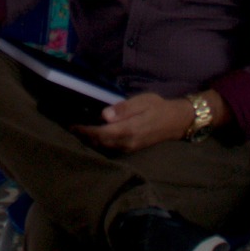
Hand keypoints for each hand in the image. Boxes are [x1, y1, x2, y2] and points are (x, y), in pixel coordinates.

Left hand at [73, 93, 193, 153]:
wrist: (177, 121)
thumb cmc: (158, 107)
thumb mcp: (143, 101)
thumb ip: (124, 109)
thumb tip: (104, 115)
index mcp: (129, 129)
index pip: (101, 133)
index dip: (86, 131)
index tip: (73, 125)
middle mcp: (128, 142)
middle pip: (101, 142)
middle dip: (86, 136)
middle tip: (72, 128)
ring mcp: (130, 147)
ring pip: (106, 147)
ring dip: (92, 140)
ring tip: (80, 131)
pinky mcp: (132, 148)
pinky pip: (112, 148)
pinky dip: (101, 142)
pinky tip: (96, 135)